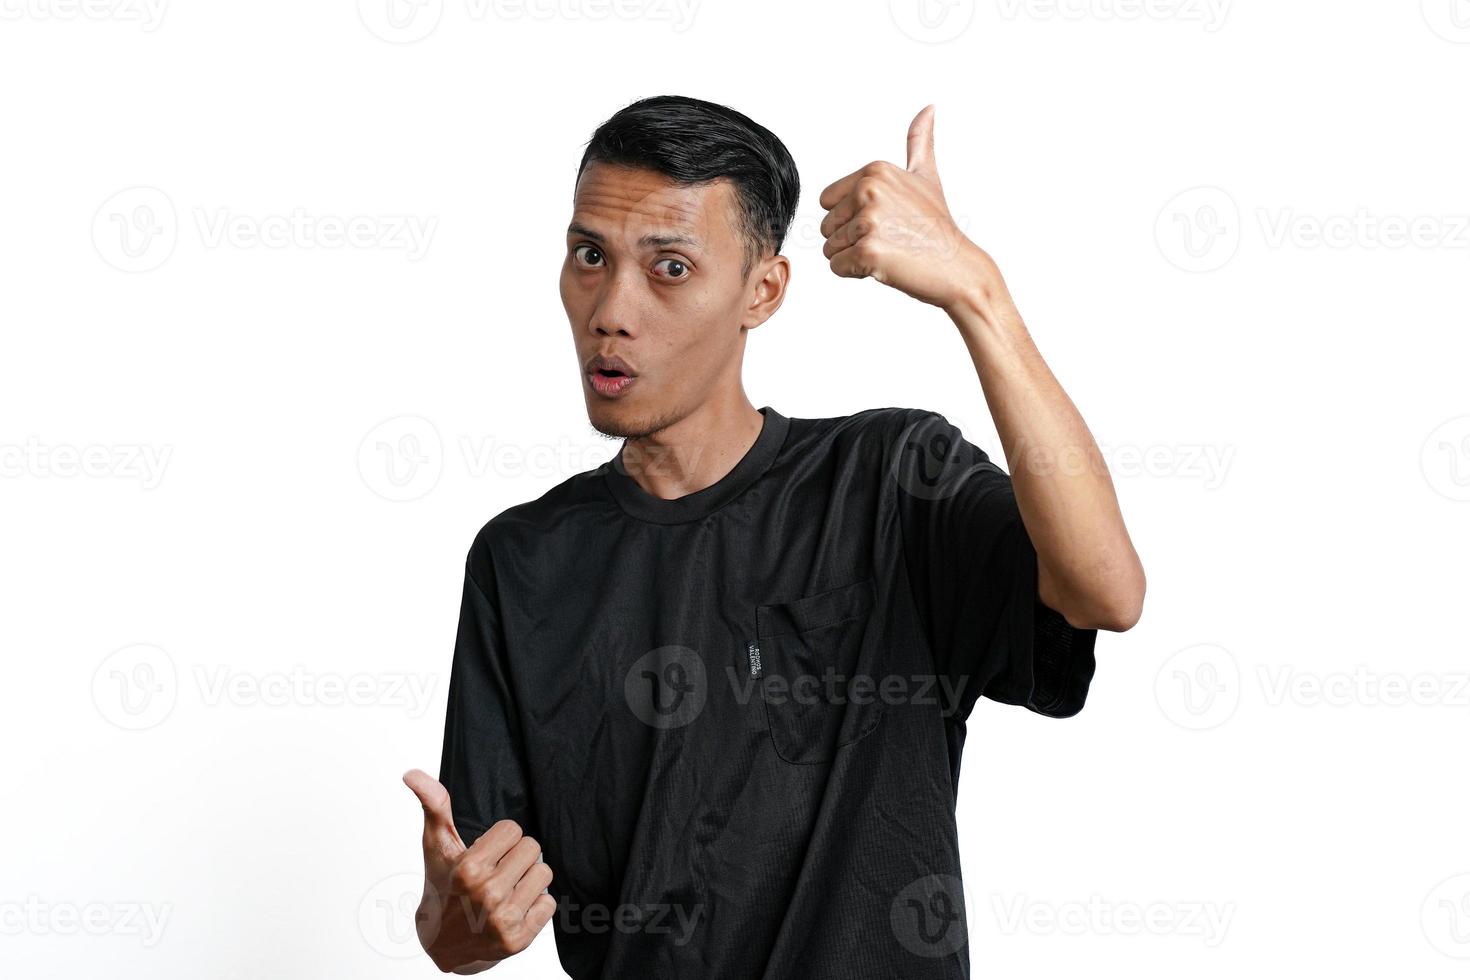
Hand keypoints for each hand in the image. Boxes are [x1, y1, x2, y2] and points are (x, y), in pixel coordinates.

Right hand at [403, 769, 555, 972]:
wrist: (442, 943)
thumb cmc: (443, 885)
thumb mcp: (437, 845)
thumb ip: (434, 805)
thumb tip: (412, 773)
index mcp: (468, 869)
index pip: (514, 830)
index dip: (500, 839)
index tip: (486, 853)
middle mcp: (487, 895)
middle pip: (532, 848)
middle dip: (515, 856)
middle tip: (497, 871)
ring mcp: (504, 920)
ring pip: (543, 873)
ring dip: (528, 879)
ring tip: (507, 889)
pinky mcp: (519, 940)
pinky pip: (549, 903)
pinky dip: (535, 905)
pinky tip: (514, 909)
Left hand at [818, 105, 997, 313]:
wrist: (957, 267)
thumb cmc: (938, 226)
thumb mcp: (926, 176)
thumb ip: (919, 142)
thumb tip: (929, 108)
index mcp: (874, 171)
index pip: (828, 201)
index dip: (851, 216)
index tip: (885, 220)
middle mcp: (869, 190)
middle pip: (827, 225)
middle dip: (851, 238)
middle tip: (889, 239)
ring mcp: (868, 221)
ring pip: (830, 247)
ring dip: (854, 256)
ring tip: (889, 252)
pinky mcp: (867, 251)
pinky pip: (837, 266)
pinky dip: (855, 272)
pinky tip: (884, 266)